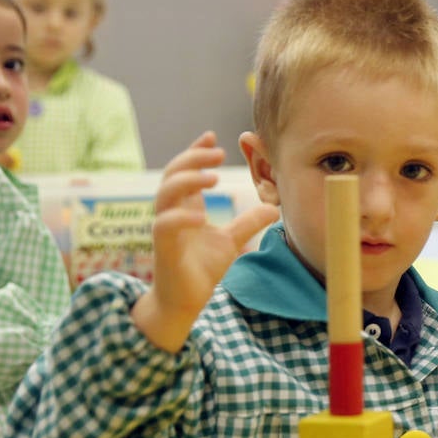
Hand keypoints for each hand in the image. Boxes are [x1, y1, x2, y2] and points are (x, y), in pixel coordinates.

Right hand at [131, 132, 280, 351]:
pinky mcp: (163, 249)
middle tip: (217, 152)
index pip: (184, 170)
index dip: (195, 151)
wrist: (184, 302)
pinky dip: (181, 217)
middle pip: (172, 173)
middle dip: (192, 158)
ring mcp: (166, 229)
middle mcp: (172, 213)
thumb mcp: (231, 241)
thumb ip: (248, 222)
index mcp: (185, 207)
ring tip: (213, 177)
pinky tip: (200, 217)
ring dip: (188, 180)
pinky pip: (165, 225)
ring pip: (165, 193)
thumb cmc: (200, 269)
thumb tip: (274, 207)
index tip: (211, 136)